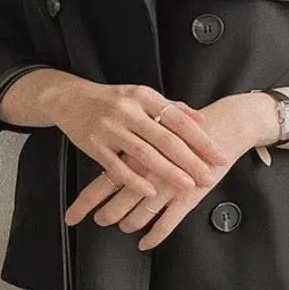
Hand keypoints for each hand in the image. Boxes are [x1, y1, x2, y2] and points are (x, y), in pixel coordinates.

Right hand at [44, 76, 230, 195]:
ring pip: (144, 154)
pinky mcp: (93, 144)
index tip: (218, 156)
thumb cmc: (112, 100)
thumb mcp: (142, 96)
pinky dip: (135, 181)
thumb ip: (172, 108)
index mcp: (144, 96)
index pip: (179, 120)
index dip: (201, 140)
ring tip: (187, 186)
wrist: (70, 98)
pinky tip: (151, 193)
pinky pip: (117, 167)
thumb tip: (202, 120)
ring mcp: (109, 127)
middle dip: (190, 161)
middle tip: (209, 177)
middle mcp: (128, 110)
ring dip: (168, 172)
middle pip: (165, 139)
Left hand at [64, 88, 288, 248]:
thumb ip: (135, 147)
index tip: (69, 218)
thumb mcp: (156, 133)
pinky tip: (145, 244)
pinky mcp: (189, 195)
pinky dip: (154, 235)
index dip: (85, 202)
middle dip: (105, 215)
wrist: (224, 126)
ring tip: (123, 227)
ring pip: (140, 212)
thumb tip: (112, 164)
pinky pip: (167, 222)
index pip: (104, 180)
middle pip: (118, 199)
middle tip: (98, 222)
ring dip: (128, 223)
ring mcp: (169, 183)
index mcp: (137, 152)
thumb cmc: (187, 129)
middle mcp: (148, 168)